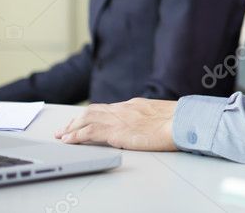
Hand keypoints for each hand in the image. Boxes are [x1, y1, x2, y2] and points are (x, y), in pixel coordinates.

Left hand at [55, 98, 177, 150]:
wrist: (182, 121)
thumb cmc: (179, 120)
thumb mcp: (163, 115)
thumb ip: (151, 118)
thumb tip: (152, 124)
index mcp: (135, 104)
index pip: (108, 108)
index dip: (94, 114)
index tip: (85, 120)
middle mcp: (123, 108)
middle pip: (93, 111)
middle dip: (77, 119)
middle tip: (66, 127)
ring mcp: (118, 118)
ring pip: (86, 119)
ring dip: (71, 127)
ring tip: (62, 134)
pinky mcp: (115, 131)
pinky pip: (88, 132)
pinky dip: (75, 135)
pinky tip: (68, 140)